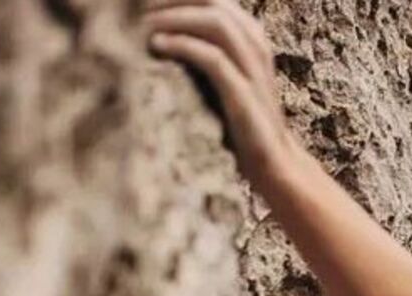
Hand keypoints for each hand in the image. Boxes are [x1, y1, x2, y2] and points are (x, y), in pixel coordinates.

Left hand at [141, 0, 297, 195]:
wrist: (272, 163)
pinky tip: (158, 46)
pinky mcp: (244, 94)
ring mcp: (253, 68)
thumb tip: (157, 33)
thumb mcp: (222, 77)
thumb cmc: (240, 121)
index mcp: (251, 36)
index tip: (143, 3)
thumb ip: (203, 51)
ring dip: (176, 18)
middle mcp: (256, 45)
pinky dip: (183, 46)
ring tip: (144, 26)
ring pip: (216, 22)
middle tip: (139, 10)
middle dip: (173, 0)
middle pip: (213, 1)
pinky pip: (214, 58)